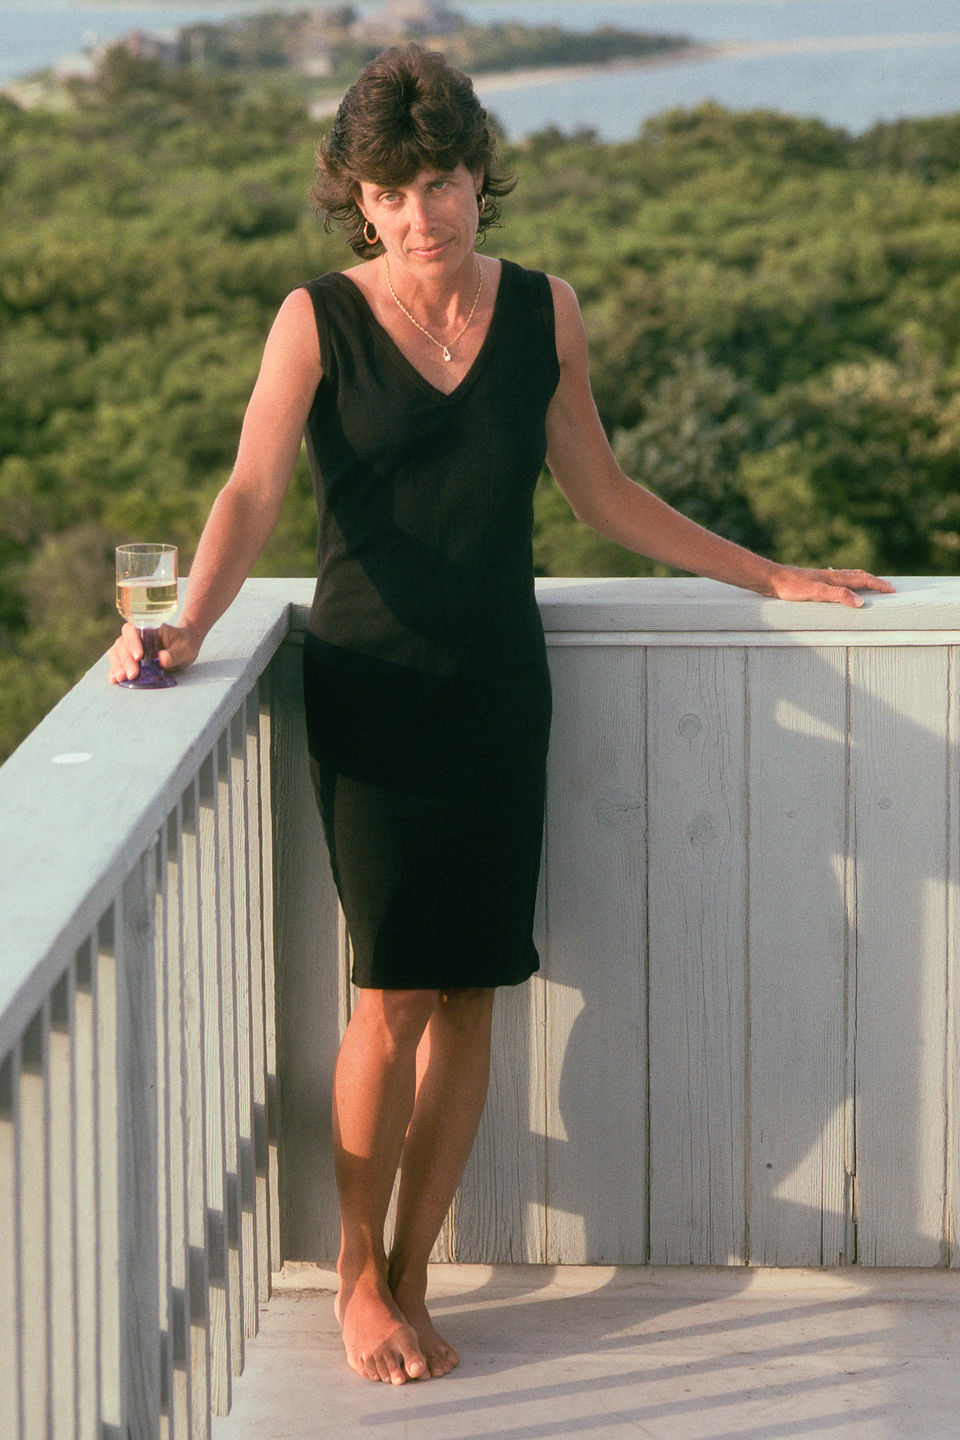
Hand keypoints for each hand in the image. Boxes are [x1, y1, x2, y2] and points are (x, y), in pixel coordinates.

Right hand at [108, 621, 201, 684]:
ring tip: (122, 678)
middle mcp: (135, 637)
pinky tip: (114, 680)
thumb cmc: (184, 644)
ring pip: (116, 653)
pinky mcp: (129, 660)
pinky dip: (114, 671)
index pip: (131, 631)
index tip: (138, 656)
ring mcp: (130, 648)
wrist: (184, 648)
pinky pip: (118, 663)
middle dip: (125, 660)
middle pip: (122, 644)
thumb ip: (174, 654)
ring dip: (118, 666)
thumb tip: (162, 659)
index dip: (132, 642)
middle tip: (132, 674)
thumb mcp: (184, 648)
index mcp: (147, 629)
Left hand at [765, 566, 895, 608]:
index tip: (893, 590)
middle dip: (874, 581)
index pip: (862, 580)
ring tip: (870, 585)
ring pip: (848, 577)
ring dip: (862, 580)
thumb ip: (838, 596)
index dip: (878, 585)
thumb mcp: (816, 593)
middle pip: (858, 576)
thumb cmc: (792, 587)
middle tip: (888, 587)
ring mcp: (823, 577)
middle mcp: (831, 575)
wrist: (772, 579)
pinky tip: (841, 587)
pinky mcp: (814, 581)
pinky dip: (848, 583)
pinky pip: (838, 581)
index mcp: (835, 578)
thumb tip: (860, 602)